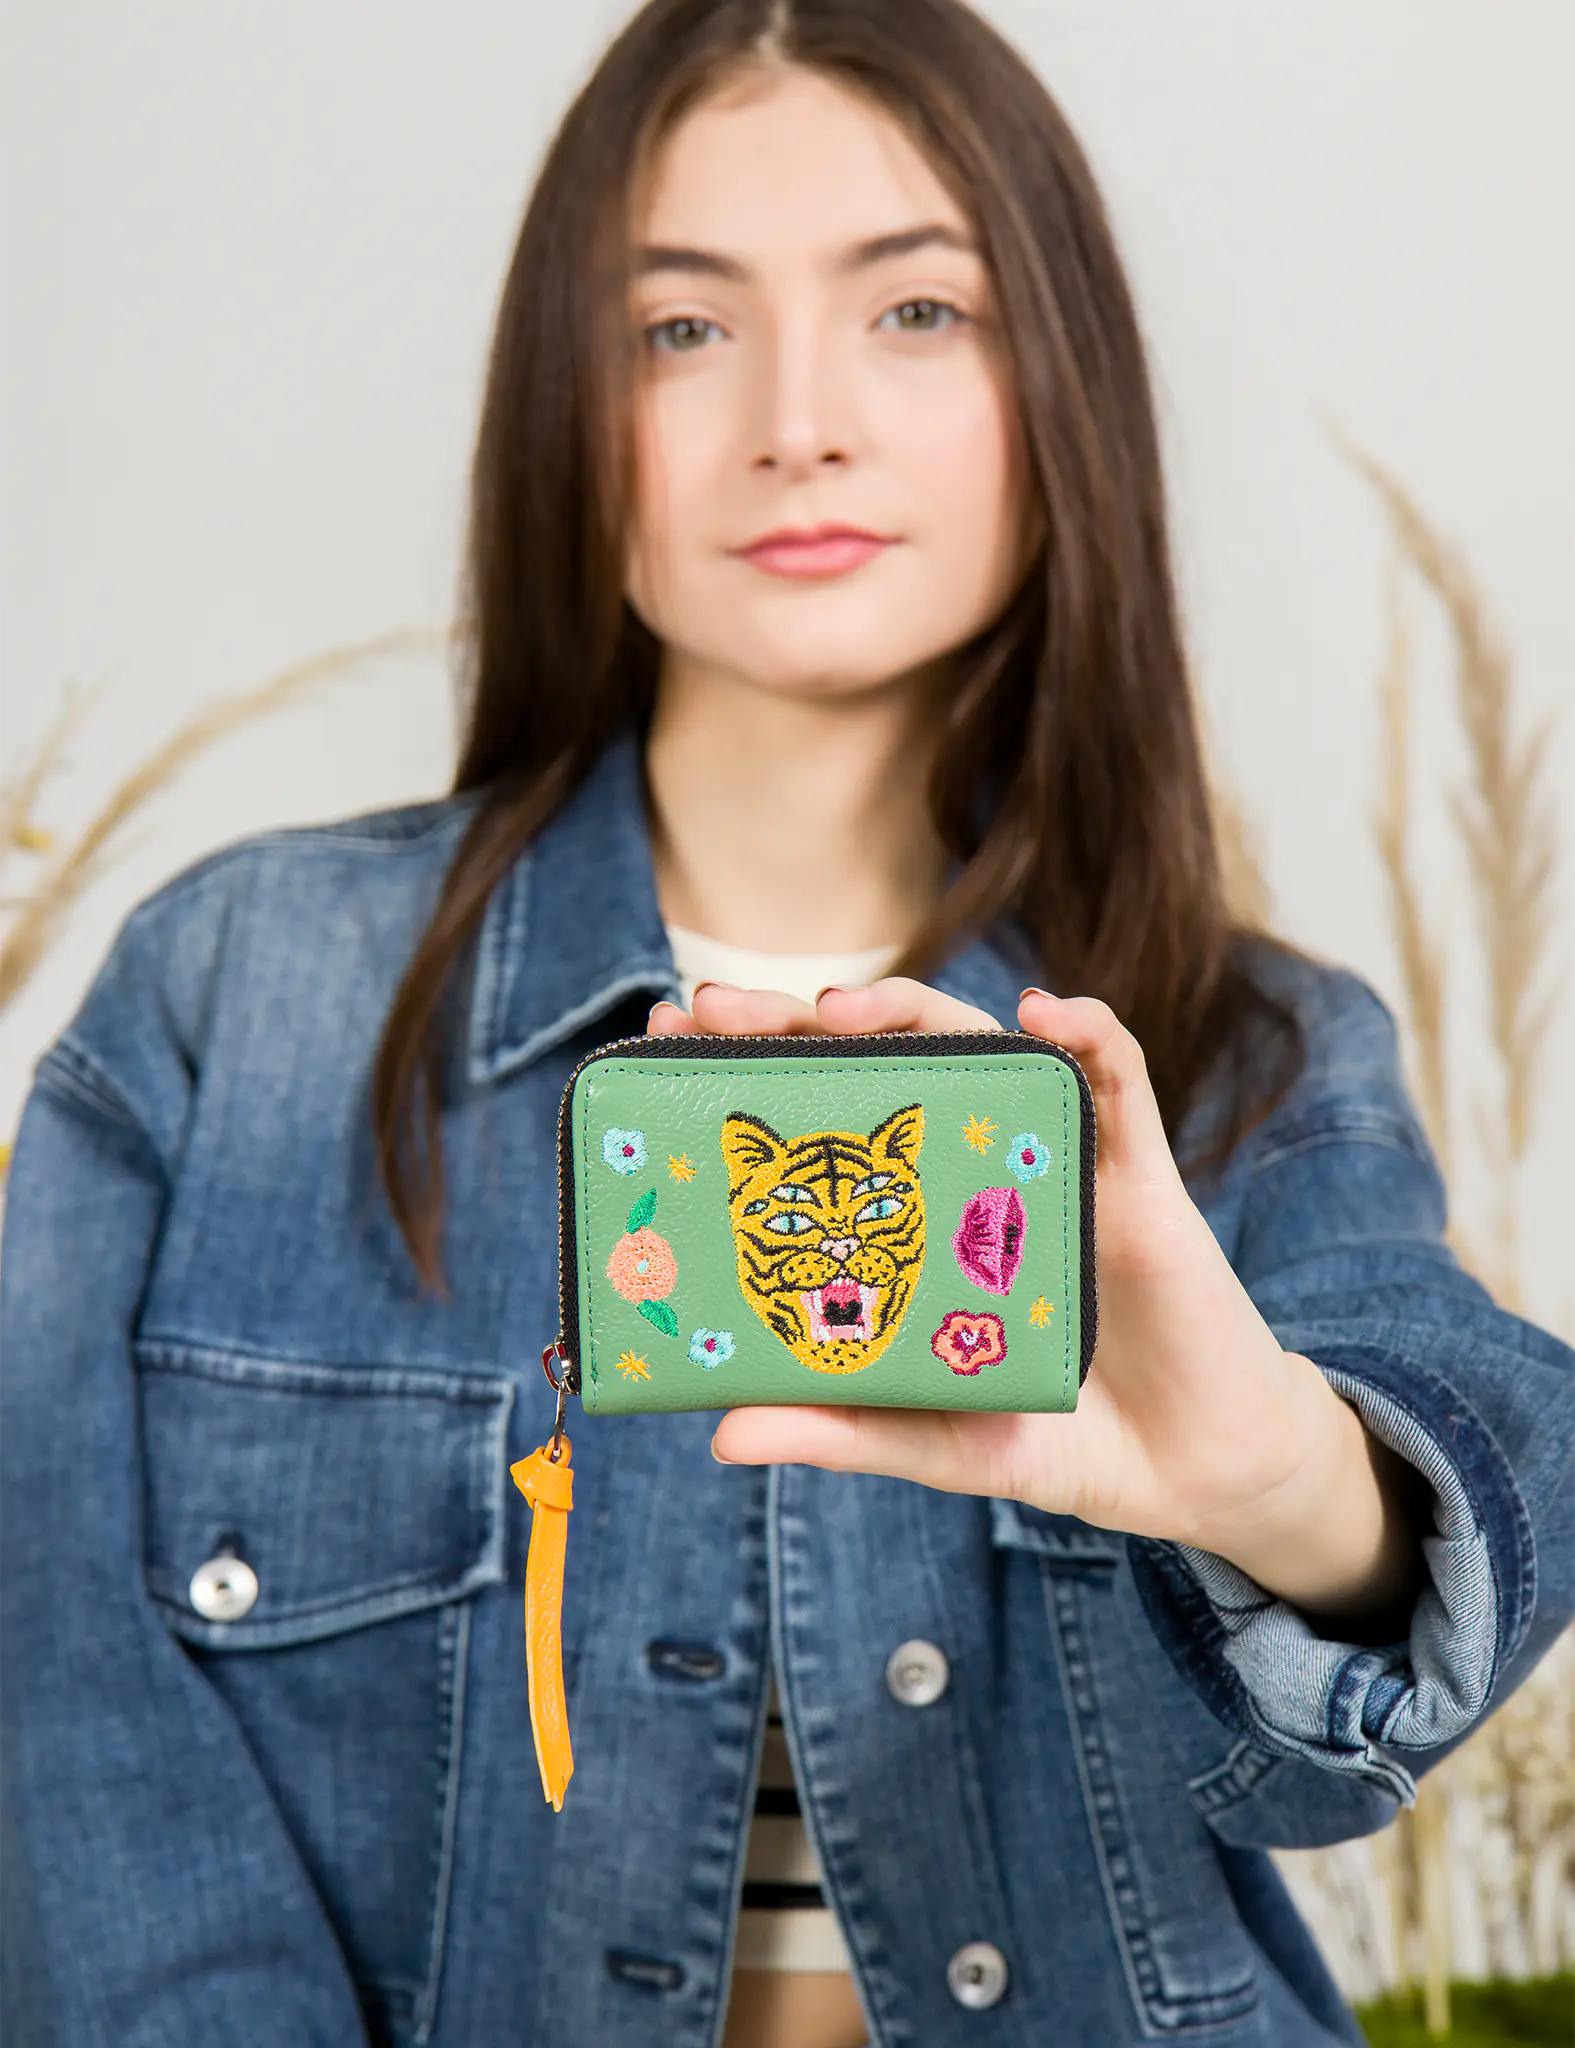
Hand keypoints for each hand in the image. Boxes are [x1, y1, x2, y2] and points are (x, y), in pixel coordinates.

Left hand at [650, 977, 1424, 1633]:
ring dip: (916, 1010)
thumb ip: (840, 1427)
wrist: (1191, 1471)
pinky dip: (1090, 1034)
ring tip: (843, 1009)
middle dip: (798, 1020)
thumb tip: (718, 1435)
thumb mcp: (933, 1438)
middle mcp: (977, 1168)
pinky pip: (1122, 1081)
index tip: (666, 1048)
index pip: (824, 1120)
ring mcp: (1058, 1160)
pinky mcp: (1143, 1177)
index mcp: (917, 1215)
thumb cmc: (1057, 1435)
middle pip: (885, 1062)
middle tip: (715, 1009)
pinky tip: (1046, 1012)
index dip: (751, 1075)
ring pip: (987, 1047)